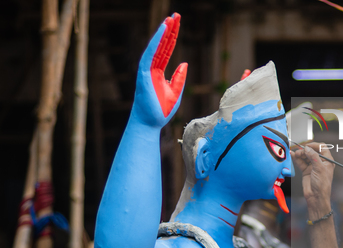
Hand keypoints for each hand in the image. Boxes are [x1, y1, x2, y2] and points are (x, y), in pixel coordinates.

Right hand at [132, 13, 187, 127]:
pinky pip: (150, 53)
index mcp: (159, 73)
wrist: (150, 123)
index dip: (171, 38)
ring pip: (156, 47)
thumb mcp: (176, 93)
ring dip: (163, 33)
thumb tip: (184, 63)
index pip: (166, 51)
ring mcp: (147, 70)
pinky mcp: (144, 73)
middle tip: (176, 15)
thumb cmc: (161, 111)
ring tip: (170, 19)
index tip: (177, 24)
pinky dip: (156, 41)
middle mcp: (151, 69)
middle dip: (169, 30)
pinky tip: (162, 31)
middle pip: (162, 45)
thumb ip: (179, 78)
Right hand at [290, 142, 334, 215]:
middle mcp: (320, 162)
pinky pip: (301, 162)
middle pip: (312, 151)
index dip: (314, 145)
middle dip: (305, 150)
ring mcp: (313, 167)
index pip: (322, 148)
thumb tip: (307, 148)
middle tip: (299, 152)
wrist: (316, 197)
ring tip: (295, 154)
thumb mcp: (319, 168)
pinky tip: (292, 155)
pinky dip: (296, 159)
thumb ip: (313, 156)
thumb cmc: (322, 184)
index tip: (307, 145)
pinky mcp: (306, 171)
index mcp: (327, 161)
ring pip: (305, 156)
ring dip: (300, 154)